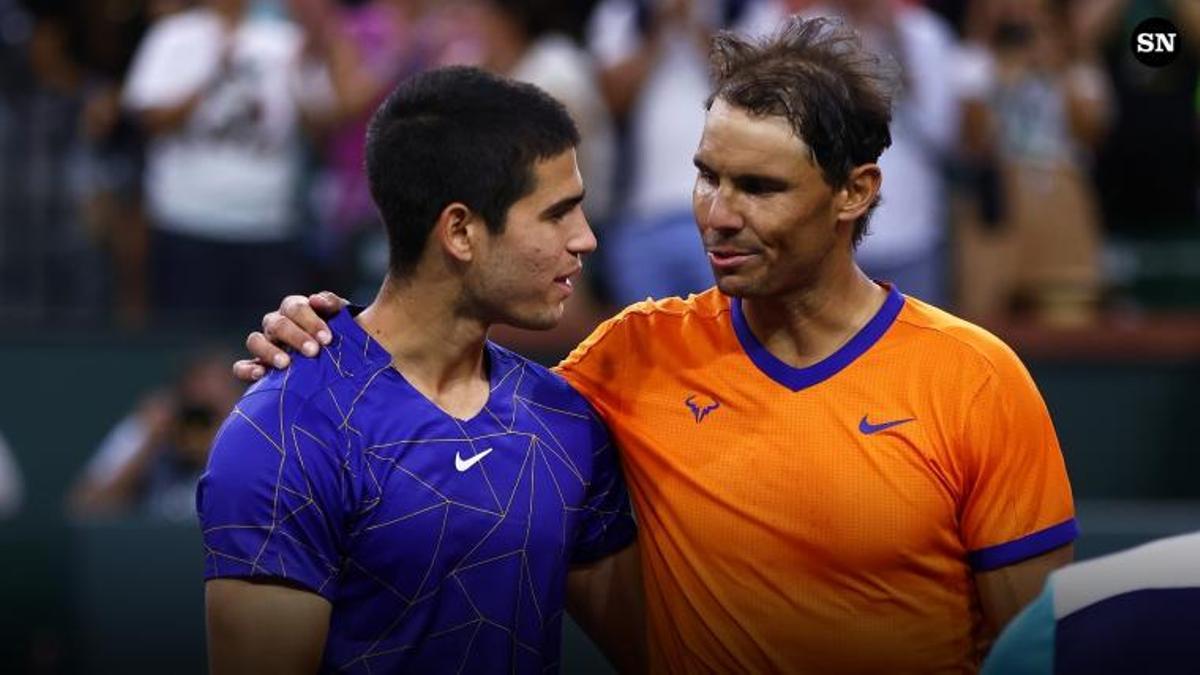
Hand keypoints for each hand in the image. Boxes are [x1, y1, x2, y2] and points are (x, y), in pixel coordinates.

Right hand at [233, 292, 347, 381]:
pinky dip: (246, 369)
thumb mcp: (347, 324)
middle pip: (277, 323)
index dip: (309, 320)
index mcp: (298, 311)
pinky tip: (260, 374)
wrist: (347, 372)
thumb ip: (336, 307)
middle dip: (295, 336)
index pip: (295, 308)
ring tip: (285, 364)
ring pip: (255, 340)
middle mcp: (278, 326)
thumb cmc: (346, 343)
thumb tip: (316, 299)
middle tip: (313, 352)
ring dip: (269, 351)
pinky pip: (241, 366)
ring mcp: (266, 346)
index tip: (327, 338)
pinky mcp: (258, 368)